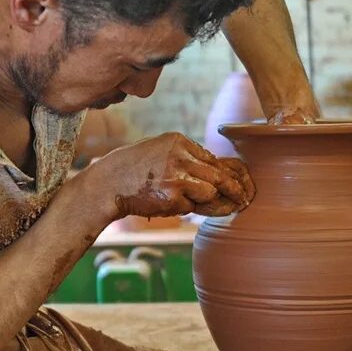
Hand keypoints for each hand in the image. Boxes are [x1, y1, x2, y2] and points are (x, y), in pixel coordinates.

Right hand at [86, 132, 254, 219]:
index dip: (228, 173)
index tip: (240, 183)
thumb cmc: (133, 169)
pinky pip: (192, 206)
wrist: (108, 183)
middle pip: (218, 174)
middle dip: (234, 189)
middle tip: (243, 199)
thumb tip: (217, 172)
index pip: (212, 158)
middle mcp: (180, 155)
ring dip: (208, 201)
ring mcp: (177, 175)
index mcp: (178, 141)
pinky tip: (171, 205)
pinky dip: (187, 209)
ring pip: (210, 191)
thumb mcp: (159, 151)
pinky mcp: (172, 196)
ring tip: (196, 203)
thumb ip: (185, 159)